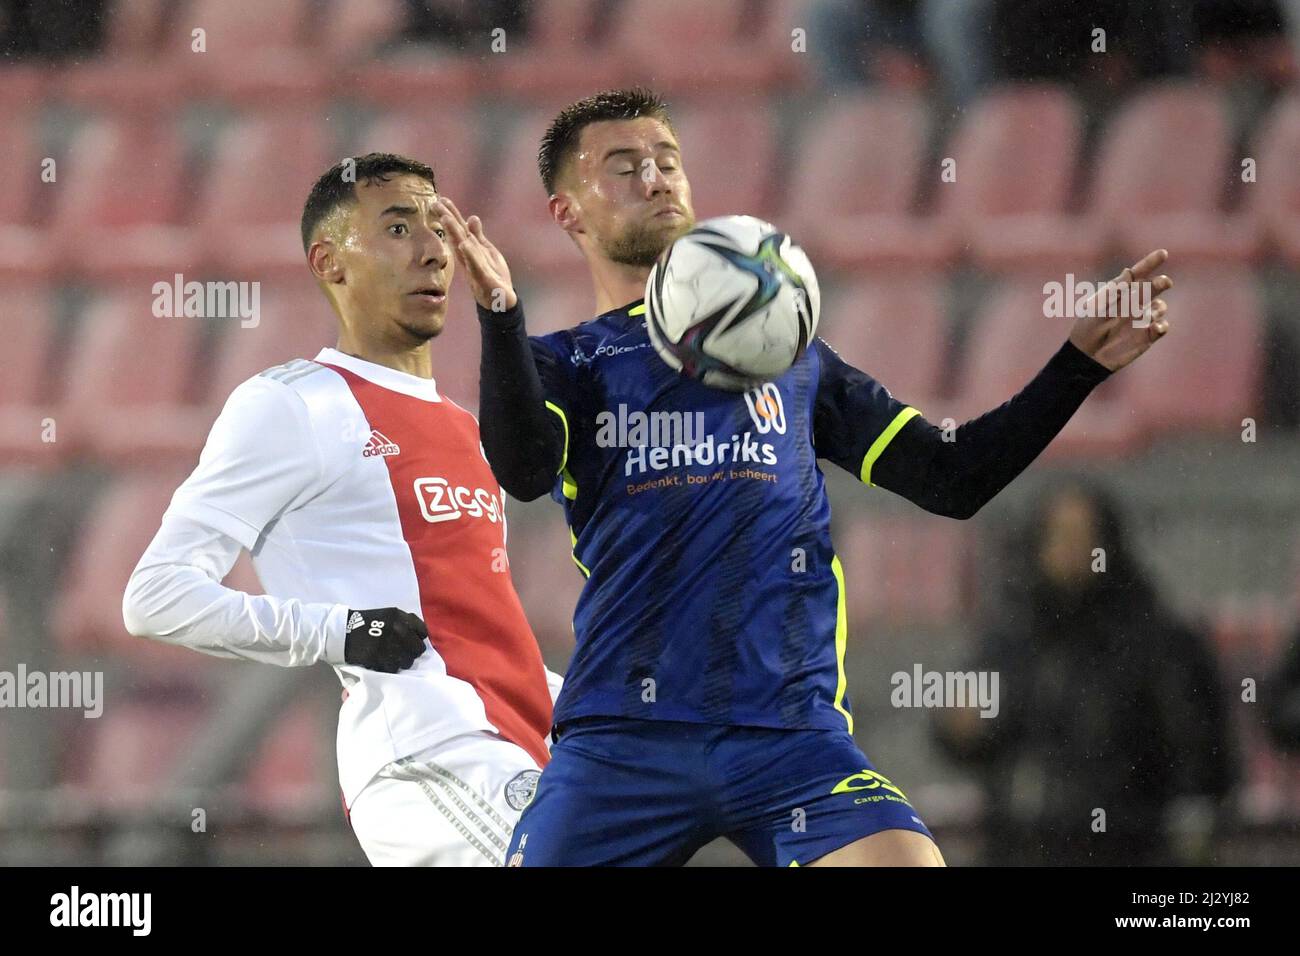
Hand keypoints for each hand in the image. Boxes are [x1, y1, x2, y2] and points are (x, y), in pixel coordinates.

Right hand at [343, 607, 427, 672]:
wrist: (342, 631)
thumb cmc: (365, 623)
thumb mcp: (388, 615)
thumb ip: (405, 622)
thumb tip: (421, 634)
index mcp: (400, 617)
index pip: (423, 632)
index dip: (418, 638)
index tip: (411, 642)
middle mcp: (398, 630)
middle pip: (418, 649)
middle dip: (411, 653)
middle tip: (401, 653)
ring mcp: (390, 645)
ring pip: (407, 662)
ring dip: (400, 662)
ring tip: (391, 659)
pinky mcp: (380, 658)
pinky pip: (393, 669)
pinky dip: (388, 667)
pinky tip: (381, 662)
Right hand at [434, 195, 517, 314]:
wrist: (500, 301)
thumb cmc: (492, 274)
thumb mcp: (487, 251)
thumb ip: (478, 235)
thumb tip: (472, 217)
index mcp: (470, 249)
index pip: (459, 229)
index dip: (451, 214)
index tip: (441, 199)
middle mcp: (469, 257)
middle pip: (457, 235)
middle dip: (448, 219)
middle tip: (436, 204)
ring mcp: (475, 267)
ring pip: (463, 248)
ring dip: (454, 233)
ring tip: (446, 218)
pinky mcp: (484, 279)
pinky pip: (476, 265)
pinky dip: (470, 255)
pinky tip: (465, 244)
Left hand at [1068, 248, 1172, 371]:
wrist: (1086, 356)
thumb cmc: (1087, 328)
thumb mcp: (1096, 308)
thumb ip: (1113, 291)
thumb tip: (1128, 271)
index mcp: (1121, 292)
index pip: (1138, 274)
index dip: (1150, 263)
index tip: (1163, 253)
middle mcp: (1135, 302)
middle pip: (1153, 288)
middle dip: (1161, 283)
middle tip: (1163, 282)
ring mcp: (1142, 319)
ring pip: (1160, 307)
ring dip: (1158, 308)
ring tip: (1146, 315)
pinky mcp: (1147, 336)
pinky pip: (1161, 327)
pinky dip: (1162, 326)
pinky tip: (1155, 327)